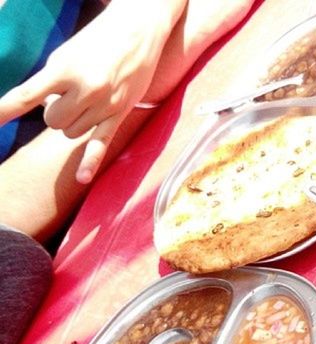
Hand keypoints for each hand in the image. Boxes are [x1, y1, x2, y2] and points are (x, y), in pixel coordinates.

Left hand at [0, 2, 180, 182]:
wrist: (139, 29)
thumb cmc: (97, 39)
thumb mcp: (66, 53)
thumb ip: (51, 80)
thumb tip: (47, 108)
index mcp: (63, 69)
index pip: (26, 96)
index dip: (5, 110)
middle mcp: (84, 89)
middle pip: (52, 122)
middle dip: (54, 112)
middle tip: (66, 94)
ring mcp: (103, 104)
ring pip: (72, 133)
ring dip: (74, 122)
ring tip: (88, 99)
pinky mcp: (118, 114)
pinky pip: (99, 144)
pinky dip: (88, 163)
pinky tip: (82, 179)